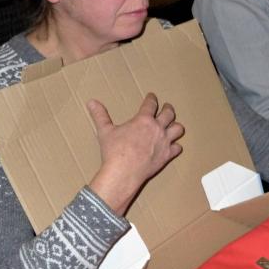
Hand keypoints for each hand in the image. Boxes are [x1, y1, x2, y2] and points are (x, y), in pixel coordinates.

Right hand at [88, 92, 184, 214]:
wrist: (124, 172)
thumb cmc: (114, 151)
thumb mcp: (105, 131)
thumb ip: (100, 115)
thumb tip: (91, 102)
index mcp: (143, 120)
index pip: (150, 104)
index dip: (152, 99)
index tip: (152, 96)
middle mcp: (157, 128)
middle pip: (169, 114)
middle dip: (168, 109)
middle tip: (167, 107)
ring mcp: (164, 142)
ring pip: (178, 129)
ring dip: (176, 126)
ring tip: (173, 125)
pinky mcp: (166, 155)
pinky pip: (177, 148)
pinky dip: (176, 146)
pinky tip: (174, 146)